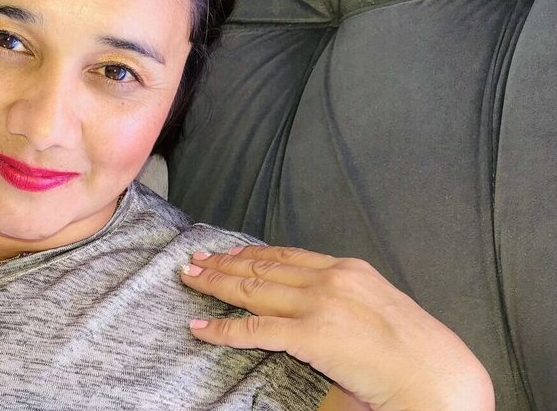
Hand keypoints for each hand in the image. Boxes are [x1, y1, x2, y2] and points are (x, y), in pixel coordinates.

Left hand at [180, 246, 493, 410]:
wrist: (439, 375)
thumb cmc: (418, 351)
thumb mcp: (380, 307)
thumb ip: (347, 301)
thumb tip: (319, 314)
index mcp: (349, 269)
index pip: (286, 256)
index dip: (251, 254)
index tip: (229, 252)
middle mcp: (330, 279)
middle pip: (262, 268)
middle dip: (224, 264)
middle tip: (195, 260)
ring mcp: (319, 305)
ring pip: (252, 290)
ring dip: (215, 284)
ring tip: (190, 279)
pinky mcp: (310, 336)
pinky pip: (255, 330)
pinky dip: (222, 328)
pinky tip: (200, 326)